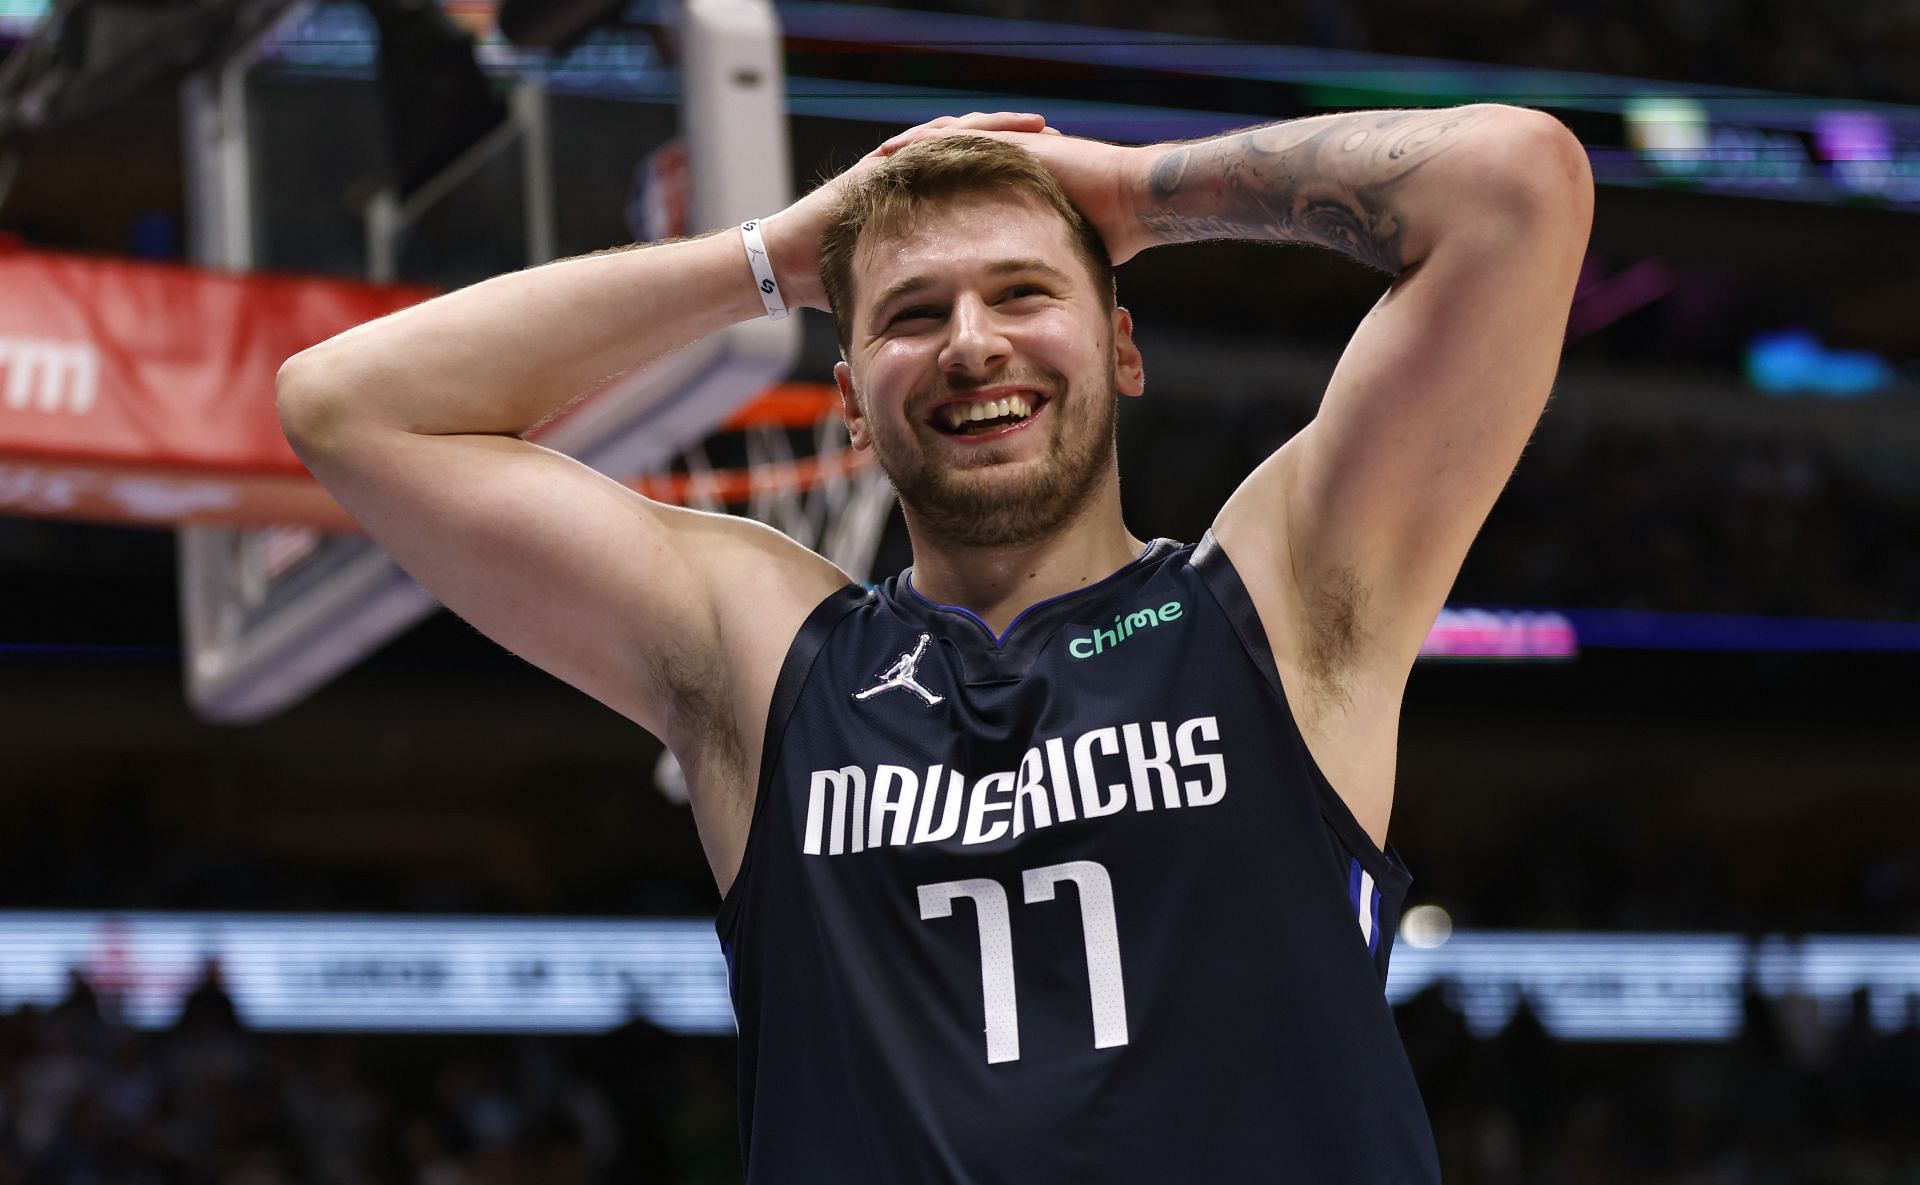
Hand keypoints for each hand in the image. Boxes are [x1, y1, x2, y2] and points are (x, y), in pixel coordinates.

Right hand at [755, 112, 1057, 311]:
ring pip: (956, 138)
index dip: (1025, 178)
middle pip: (979, 152)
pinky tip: (980, 131)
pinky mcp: (876, 166)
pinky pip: (920, 143)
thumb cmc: (846, 281)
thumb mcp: (908, 289)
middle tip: (1065, 143)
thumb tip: (982, 332)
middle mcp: (917, 181)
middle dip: (1021, 146)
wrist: (791, 265)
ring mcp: (896, 168)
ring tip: (1037, 128)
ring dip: (996, 131)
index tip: (1067, 180)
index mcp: (932, 208)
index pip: (987, 182)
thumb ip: (942, 297)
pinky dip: (951, 137)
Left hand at [874, 122, 1154, 265]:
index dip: (924, 208)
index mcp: (1011, 193)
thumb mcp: (1056, 259)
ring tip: (871, 168)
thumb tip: (1023, 321)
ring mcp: (1008, 149)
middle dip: (906, 179)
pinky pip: (959, 136)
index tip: (890, 225)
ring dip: (905, 157)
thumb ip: (1035, 275)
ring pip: (944, 147)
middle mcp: (1005, 166)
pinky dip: (925, 142)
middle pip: (943, 168)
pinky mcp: (1012, 140)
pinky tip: (896, 150)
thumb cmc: (1109, 237)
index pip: (956, 197)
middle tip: (867, 193)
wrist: (1133, 204)